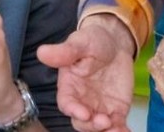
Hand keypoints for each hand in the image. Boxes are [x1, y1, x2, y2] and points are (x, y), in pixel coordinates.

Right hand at [37, 14, 135, 131]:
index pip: (67, 104)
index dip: (73, 110)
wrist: (115, 43)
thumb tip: (42, 52)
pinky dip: (122, 131)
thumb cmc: (93, 41)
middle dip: (91, 126)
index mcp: (69, 88)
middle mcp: (82, 102)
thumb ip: (64, 51)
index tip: (83, 114)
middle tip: (104, 122)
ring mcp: (99, 108)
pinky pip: (118, 124)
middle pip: (82, 122)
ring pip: (99, 127)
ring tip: (118, 131)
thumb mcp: (80, 42)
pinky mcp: (116, 110)